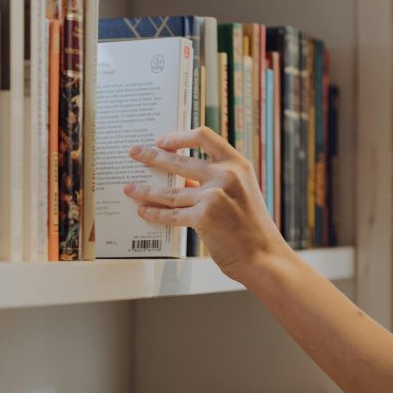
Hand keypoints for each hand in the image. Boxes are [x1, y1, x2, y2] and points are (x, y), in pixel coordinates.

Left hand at [123, 127, 288, 281]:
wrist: (263, 256)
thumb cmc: (250, 228)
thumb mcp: (240, 193)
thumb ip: (214, 182)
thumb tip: (182, 179)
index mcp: (237, 164)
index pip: (204, 136)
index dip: (179, 136)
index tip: (161, 140)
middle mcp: (226, 175)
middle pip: (178, 161)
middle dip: (151, 156)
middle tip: (134, 152)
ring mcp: (214, 195)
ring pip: (170, 192)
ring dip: (145, 190)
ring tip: (129, 188)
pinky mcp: (204, 217)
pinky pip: (171, 214)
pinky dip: (154, 214)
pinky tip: (142, 212)